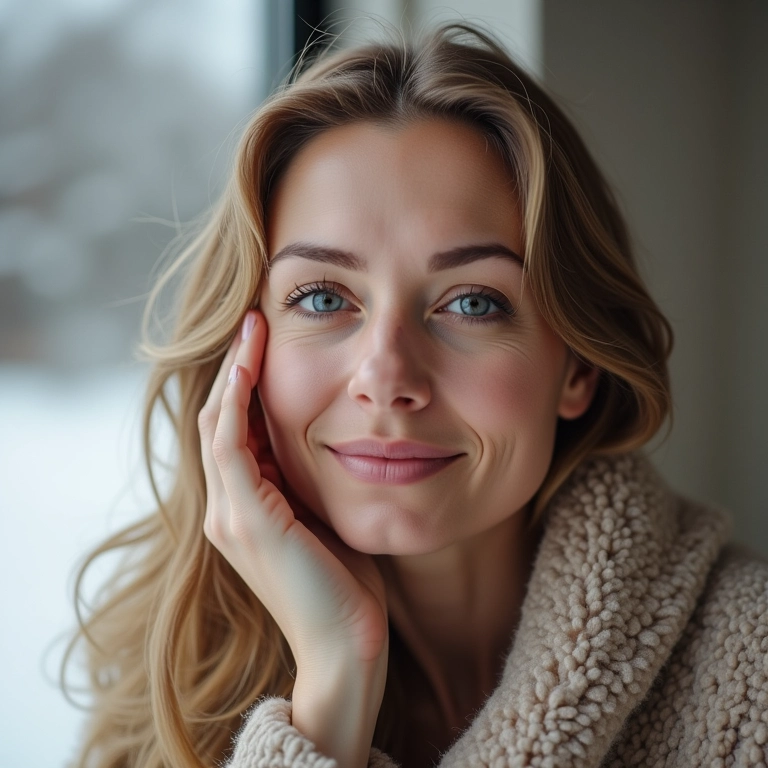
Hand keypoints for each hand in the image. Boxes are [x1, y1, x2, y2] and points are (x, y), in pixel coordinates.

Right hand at [198, 310, 387, 765]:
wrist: (346, 644)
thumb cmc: (345, 583)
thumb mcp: (324, 518)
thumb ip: (310, 484)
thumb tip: (328, 440)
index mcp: (245, 508)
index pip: (235, 431)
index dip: (245, 384)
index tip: (264, 341)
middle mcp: (225, 508)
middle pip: (220, 419)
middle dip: (236, 368)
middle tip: (254, 322)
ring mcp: (230, 514)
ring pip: (219, 425)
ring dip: (234, 373)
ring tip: (253, 328)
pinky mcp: (246, 520)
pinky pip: (230, 446)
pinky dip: (237, 404)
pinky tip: (250, 367)